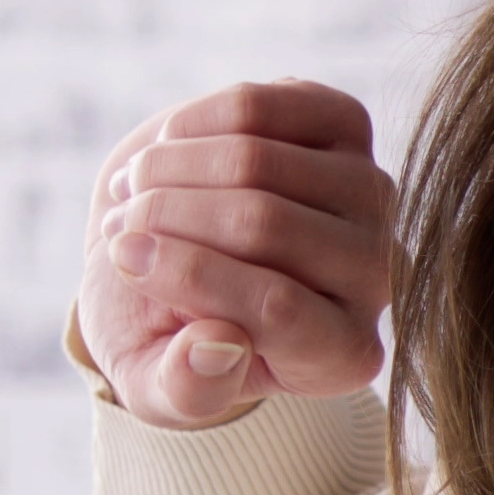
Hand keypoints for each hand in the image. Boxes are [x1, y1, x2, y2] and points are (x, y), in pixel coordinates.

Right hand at [79, 81, 396, 430]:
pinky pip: (262, 106)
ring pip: (260, 160)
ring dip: (168, 169)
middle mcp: (377, 276)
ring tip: (131, 194)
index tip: (123, 259)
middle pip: (267, 224)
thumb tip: (216, 347)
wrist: (180, 257)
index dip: (189, 275)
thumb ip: (185, 389)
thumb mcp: (159, 387)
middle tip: (116, 229)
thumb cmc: (169, 335)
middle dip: (167, 216)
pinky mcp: (346, 129)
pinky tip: (164, 152)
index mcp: (342, 356)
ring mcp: (369, 196)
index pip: (277, 307)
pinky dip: (192, 123)